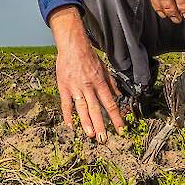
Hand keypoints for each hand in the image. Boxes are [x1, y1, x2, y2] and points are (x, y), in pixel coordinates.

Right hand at [48, 6, 124, 141]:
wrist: (72, 46)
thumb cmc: (89, 57)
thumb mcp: (104, 68)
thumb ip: (111, 83)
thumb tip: (118, 95)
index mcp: (100, 83)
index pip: (110, 104)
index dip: (116, 118)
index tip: (121, 129)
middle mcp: (89, 87)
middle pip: (96, 109)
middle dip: (101, 125)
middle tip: (104, 138)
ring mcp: (75, 88)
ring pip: (82, 108)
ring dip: (86, 122)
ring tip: (90, 135)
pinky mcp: (64, 87)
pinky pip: (66, 104)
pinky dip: (67, 115)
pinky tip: (70, 126)